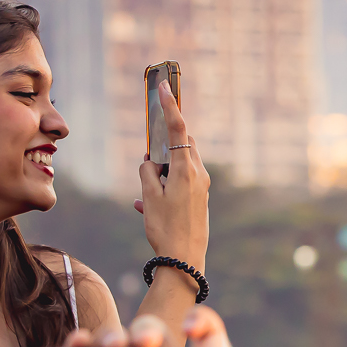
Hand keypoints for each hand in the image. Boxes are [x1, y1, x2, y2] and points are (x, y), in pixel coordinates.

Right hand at [137, 79, 208, 272]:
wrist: (185, 260)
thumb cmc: (165, 228)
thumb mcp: (148, 198)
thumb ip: (146, 172)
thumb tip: (149, 160)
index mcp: (187, 169)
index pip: (179, 129)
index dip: (170, 106)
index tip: (165, 87)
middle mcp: (199, 174)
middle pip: (183, 145)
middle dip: (164, 145)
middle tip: (148, 158)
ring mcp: (202, 186)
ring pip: (181, 163)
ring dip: (162, 168)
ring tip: (144, 191)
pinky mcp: (200, 198)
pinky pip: (180, 182)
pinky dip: (164, 185)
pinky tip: (143, 205)